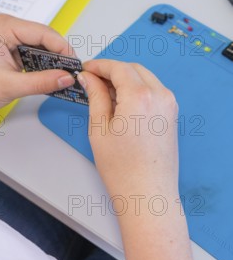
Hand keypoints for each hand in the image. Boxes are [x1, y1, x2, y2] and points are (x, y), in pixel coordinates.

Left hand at [0, 14, 74, 117]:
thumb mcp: (10, 87)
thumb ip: (41, 82)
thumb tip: (66, 78)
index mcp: (4, 27)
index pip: (43, 33)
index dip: (62, 49)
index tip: (75, 65)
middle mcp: (7, 27)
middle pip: (45, 37)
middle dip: (59, 55)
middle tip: (71, 73)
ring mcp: (9, 37)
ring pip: (41, 45)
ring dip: (52, 61)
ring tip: (63, 76)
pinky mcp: (11, 48)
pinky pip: (34, 52)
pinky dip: (43, 64)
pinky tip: (50, 76)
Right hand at [78, 59, 178, 198]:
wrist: (147, 193)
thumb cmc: (123, 169)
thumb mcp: (99, 128)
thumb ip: (95, 97)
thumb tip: (89, 78)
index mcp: (140, 96)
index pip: (117, 67)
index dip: (98, 65)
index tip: (86, 70)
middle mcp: (160, 95)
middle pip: (133, 69)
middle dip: (112, 70)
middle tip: (91, 81)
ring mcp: (169, 105)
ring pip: (145, 78)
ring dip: (125, 79)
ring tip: (104, 94)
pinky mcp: (172, 115)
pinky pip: (154, 91)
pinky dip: (137, 89)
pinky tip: (121, 103)